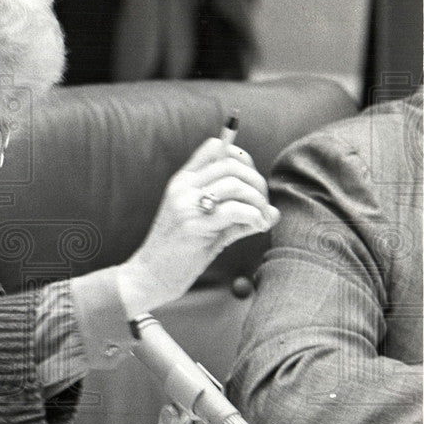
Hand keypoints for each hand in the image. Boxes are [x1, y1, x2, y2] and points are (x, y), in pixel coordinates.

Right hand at [116, 138, 279, 314]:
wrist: (149, 276)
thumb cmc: (179, 253)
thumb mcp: (206, 226)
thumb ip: (236, 215)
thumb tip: (275, 212)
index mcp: (182, 181)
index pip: (216, 148)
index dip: (242, 159)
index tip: (252, 183)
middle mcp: (183, 187)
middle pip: (232, 164)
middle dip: (257, 183)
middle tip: (263, 206)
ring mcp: (186, 205)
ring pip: (236, 185)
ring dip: (258, 201)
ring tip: (261, 220)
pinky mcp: (193, 226)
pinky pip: (235, 211)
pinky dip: (255, 217)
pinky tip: (258, 227)